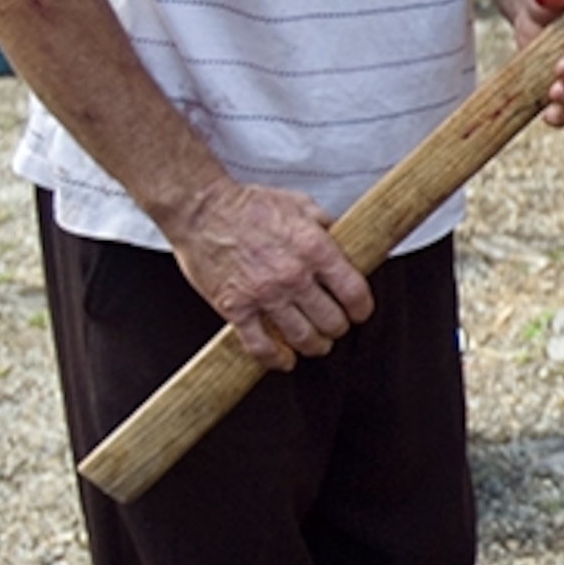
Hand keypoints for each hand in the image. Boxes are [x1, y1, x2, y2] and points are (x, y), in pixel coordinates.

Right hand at [171, 179, 373, 370]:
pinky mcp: (235, 308)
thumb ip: (326, 227)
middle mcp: (294, 276)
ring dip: (314, 346)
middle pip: (332, 321)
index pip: (354, 293)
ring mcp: (264, 295)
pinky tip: (283, 359)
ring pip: (302, 338)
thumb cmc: (248, 205)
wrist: (201, 209)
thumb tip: (345, 244)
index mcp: (315, 249)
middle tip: (334, 326)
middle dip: (337, 328)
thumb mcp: (300, 205)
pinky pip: (260, 346)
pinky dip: (276, 359)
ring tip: (315, 344)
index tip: (359, 312)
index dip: (362, 309)